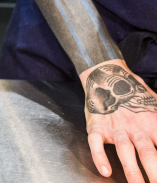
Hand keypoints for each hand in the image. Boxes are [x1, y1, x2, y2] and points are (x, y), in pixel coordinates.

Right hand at [81, 59, 156, 182]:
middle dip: (155, 172)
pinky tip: (105, 171)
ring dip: (132, 170)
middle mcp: (135, 126)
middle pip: (148, 152)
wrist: (106, 76)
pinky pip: (96, 143)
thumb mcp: (155, 103)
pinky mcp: (96, 127)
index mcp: (152, 122)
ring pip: (125, 151)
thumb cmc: (134, 93)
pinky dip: (99, 156)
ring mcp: (115, 127)